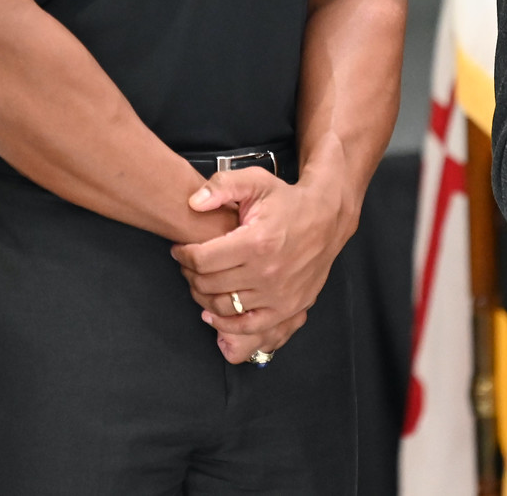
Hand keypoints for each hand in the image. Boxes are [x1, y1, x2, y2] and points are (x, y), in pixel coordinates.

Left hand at [170, 167, 353, 363]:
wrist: (326, 219)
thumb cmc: (287, 201)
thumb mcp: (256, 181)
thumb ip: (222, 186)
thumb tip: (193, 203)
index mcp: (256, 241)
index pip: (203, 260)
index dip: (183, 255)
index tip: (180, 250)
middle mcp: (267, 272)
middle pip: (209, 284)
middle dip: (190, 274)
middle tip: (187, 265)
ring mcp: (278, 294)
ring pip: (224, 306)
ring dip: (203, 296)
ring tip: (200, 281)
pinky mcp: (287, 308)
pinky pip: (248, 326)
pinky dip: (225, 324)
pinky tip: (212, 313)